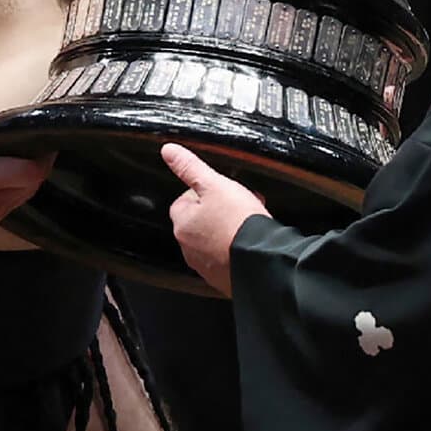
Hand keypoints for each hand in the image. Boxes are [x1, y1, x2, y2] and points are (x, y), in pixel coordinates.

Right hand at [0, 105, 46, 241]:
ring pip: (21, 197)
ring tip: (11, 158)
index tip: (41, 138)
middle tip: (28, 145)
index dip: (43, 154)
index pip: (32, 171)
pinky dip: (10, 191)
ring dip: (23, 179)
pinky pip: (6, 206)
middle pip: (32, 185)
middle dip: (35, 164)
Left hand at [163, 143, 266, 294]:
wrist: (262, 260)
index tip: (221, 191)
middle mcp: (188, 248)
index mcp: (182, 224)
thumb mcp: (215, 184)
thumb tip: (169, 151)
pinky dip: (235, 250)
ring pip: (213, 240)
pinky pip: (225, 259)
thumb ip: (190, 167)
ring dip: (226, 231)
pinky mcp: (223, 279)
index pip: (184, 201)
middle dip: (217, 212)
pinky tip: (250, 242)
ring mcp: (205, 266)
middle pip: (199, 221)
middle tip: (239, 206)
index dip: (204, 192)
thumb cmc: (239, 223)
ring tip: (248, 224)